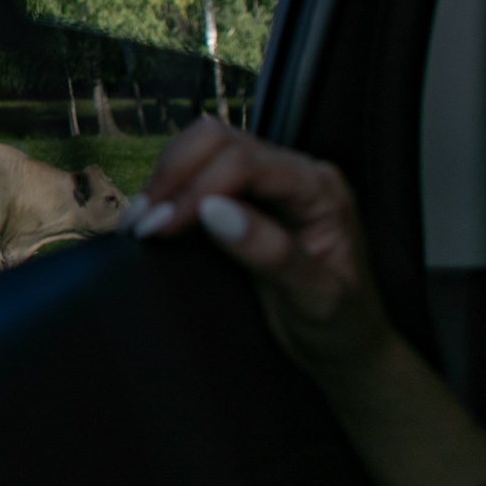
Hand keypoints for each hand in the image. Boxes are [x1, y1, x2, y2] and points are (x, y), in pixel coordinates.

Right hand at [130, 117, 392, 376]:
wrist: (345, 346)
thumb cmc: (340, 325)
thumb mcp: (316, 299)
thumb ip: (272, 253)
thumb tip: (215, 211)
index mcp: (320, 190)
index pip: (246, 163)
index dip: (197, 188)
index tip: (160, 228)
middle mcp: (294, 173)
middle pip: (219, 140)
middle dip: (174, 175)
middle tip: (143, 225)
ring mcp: (269, 179)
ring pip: (203, 145)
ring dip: (165, 178)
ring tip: (140, 223)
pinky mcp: (244, 193)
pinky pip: (198, 168)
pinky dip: (168, 187)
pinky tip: (151, 218)